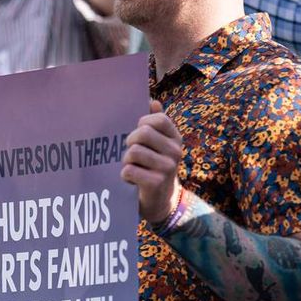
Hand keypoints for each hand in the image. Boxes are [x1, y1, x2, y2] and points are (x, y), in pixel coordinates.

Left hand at [121, 100, 183, 223]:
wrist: (160, 200)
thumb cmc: (153, 166)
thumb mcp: (157, 144)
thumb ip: (155, 123)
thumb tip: (152, 100)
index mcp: (175, 138)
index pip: (158, 119)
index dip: (142, 122)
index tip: (137, 132)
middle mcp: (175, 151)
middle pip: (142, 133)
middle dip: (129, 141)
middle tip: (131, 152)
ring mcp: (168, 167)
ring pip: (133, 152)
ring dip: (126, 160)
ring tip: (132, 167)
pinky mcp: (156, 182)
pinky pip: (129, 170)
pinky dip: (125, 175)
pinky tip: (132, 180)